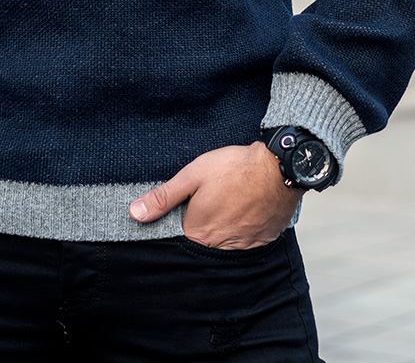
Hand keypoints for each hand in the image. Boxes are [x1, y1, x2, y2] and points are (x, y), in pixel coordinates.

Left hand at [128, 142, 301, 249]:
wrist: (278, 168)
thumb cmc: (234, 168)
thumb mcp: (193, 175)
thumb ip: (164, 197)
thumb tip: (135, 214)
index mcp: (198, 232)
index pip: (178, 238)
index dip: (178, 221)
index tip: (182, 208)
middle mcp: (219, 246)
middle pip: (200, 242)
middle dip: (200, 225)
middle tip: (208, 202)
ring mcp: (242, 246)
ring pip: (222, 243)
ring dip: (220, 228)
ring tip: (226, 204)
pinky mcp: (261, 241)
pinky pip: (244, 242)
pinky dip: (240, 229)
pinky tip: (242, 210)